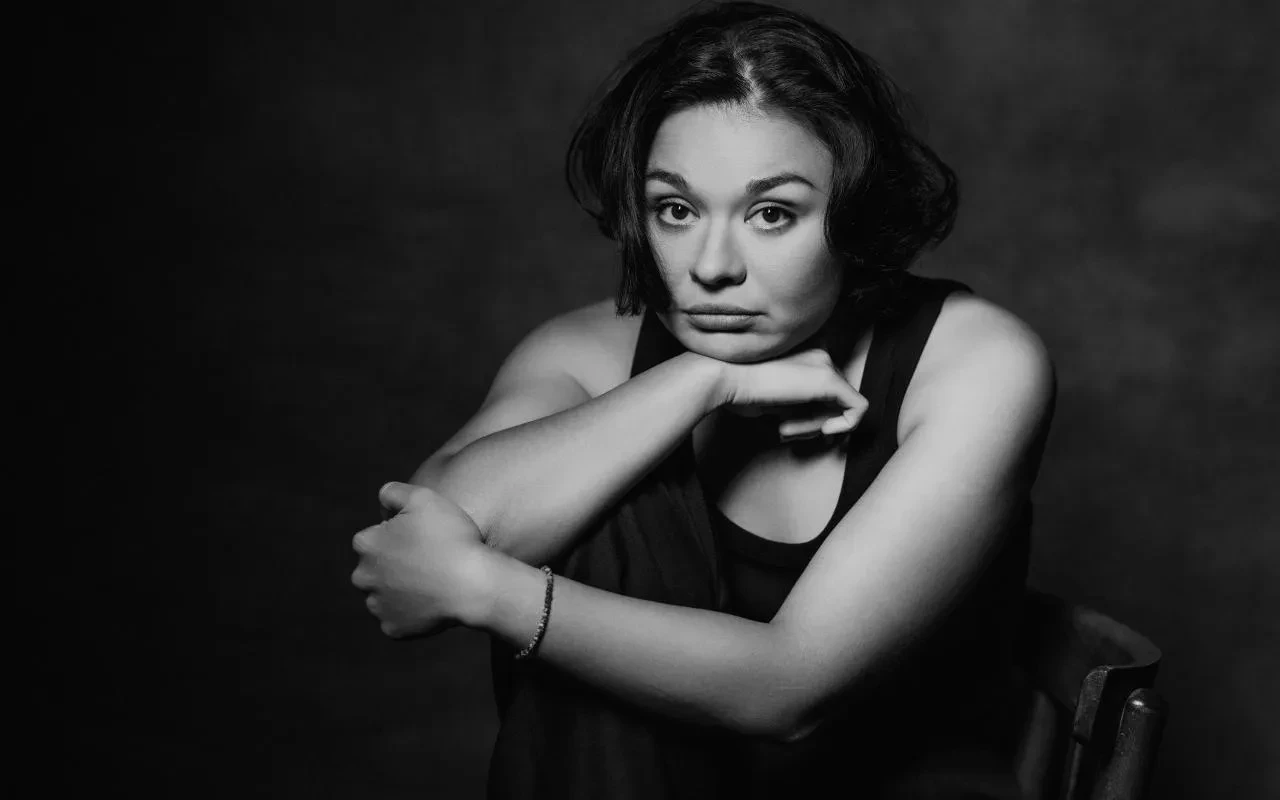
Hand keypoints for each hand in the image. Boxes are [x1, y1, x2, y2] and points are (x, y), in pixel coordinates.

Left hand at [351, 482, 491, 638]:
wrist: (473, 585)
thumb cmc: (450, 537)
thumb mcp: (423, 497)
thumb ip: (393, 492)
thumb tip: (382, 500)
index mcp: (365, 544)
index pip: (374, 536)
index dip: (399, 535)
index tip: (422, 538)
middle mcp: (362, 576)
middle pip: (375, 567)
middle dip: (393, 564)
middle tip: (427, 560)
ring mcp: (377, 606)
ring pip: (385, 594)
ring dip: (400, 589)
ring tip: (431, 582)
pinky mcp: (393, 629)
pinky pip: (398, 619)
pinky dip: (411, 613)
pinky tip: (431, 602)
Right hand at [716, 347, 867, 441]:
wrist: (723, 377)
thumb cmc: (737, 389)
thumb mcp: (773, 398)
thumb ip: (798, 406)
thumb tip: (825, 430)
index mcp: (805, 347)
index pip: (825, 384)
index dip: (816, 408)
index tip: (797, 424)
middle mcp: (820, 349)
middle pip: (834, 395)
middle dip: (814, 419)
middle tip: (785, 428)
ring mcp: (826, 363)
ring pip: (841, 404)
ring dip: (816, 425)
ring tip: (786, 427)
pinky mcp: (830, 380)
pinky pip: (857, 409)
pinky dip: (845, 426)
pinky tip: (822, 431)